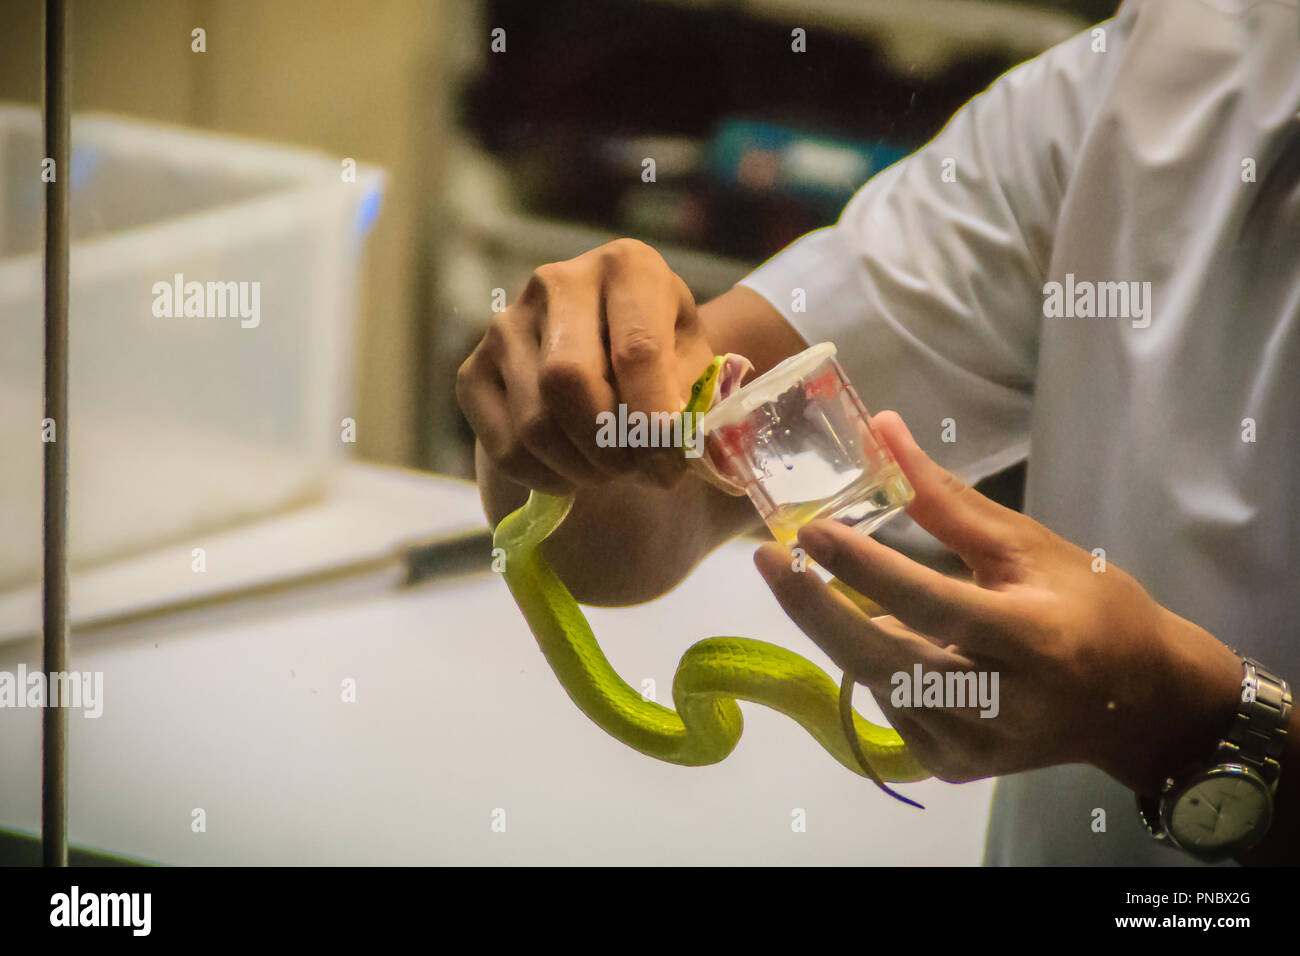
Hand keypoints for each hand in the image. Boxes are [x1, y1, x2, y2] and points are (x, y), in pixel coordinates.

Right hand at [457, 238, 714, 493]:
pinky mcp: (473, 369)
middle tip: (634, 472)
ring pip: (534, 421)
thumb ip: (687, 402)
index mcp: (626, 266)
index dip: (654, 421)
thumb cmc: (664, 355)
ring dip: (580, 468)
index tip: (668, 468)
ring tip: (610, 471)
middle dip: (608, 446)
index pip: (636, 351)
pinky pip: (503, 445)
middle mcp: (557, 282)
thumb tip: (665, 447)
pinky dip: (543, 476)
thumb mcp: (694, 365)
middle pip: (569, 381)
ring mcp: (506, 323)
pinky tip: (572, 472)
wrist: (614, 346)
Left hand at [755, 412, 1241, 792]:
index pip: (931, 603)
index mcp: (1032, 640)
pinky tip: (893, 638)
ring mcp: (976, 746)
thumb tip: (883, 430)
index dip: (864, 569)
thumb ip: (946, 501)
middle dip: (816, 610)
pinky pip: (892, 709)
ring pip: (879, 684)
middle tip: (765, 561)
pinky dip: (877, 666)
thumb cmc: (1092, 607)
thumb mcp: (1027, 545)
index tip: (807, 531)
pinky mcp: (957, 766)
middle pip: (886, 661)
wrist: (1139, 704)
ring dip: (846, 632)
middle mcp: (1002, 704)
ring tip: (830, 586)